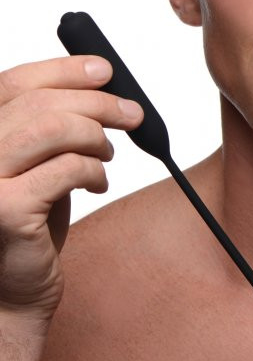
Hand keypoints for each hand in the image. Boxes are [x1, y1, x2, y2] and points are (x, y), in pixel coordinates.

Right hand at [0, 56, 142, 318]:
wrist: (12, 292)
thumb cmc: (28, 227)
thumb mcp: (37, 166)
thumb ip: (50, 129)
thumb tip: (97, 84)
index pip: (13, 83)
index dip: (63, 70)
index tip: (104, 69)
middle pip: (39, 102)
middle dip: (96, 103)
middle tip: (132, 115)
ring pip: (53, 129)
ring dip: (95, 137)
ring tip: (107, 155)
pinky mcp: (4, 209)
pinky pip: (67, 169)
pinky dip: (94, 171)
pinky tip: (97, 183)